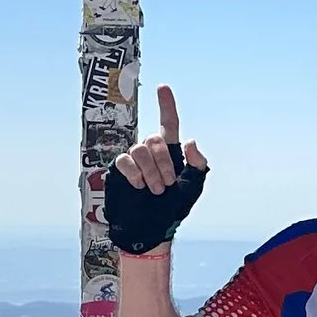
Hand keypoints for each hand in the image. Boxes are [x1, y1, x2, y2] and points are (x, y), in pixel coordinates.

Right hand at [104, 85, 209, 254]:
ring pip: (139, 149)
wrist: (151, 228)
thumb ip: (198, 163)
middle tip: (166, 184)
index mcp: (170, 152)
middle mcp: (150, 152)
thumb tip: (190, 141)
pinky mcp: (119, 170)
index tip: (162, 87)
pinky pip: (125, 160)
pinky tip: (139, 186)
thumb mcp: (193, 186)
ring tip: (154, 189)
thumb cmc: (173, 209)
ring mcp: (134, 160)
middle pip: (154, 138)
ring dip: (150, 171)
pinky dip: (134, 173)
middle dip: (163, 162)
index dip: (166, 104)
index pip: (169, 123)